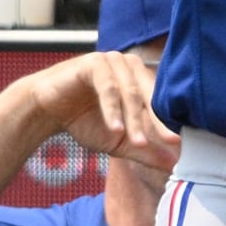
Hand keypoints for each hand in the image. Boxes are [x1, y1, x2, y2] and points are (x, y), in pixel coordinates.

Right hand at [27, 51, 179, 172]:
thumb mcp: (118, 141)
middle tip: (168, 141)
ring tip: (137, 142)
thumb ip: (145, 150)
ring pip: (129, 93)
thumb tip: (173, 164)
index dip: (170, 123)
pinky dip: (112, 110)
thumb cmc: (85, 121)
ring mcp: (113, 61)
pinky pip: (107, 87)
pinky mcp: (94, 63)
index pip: (160, 102)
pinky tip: (115, 129)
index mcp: (141, 79)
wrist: (46, 110)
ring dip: (134, 120)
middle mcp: (131, 66)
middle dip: (158, 121)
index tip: (179, 144)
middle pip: (150, 96)